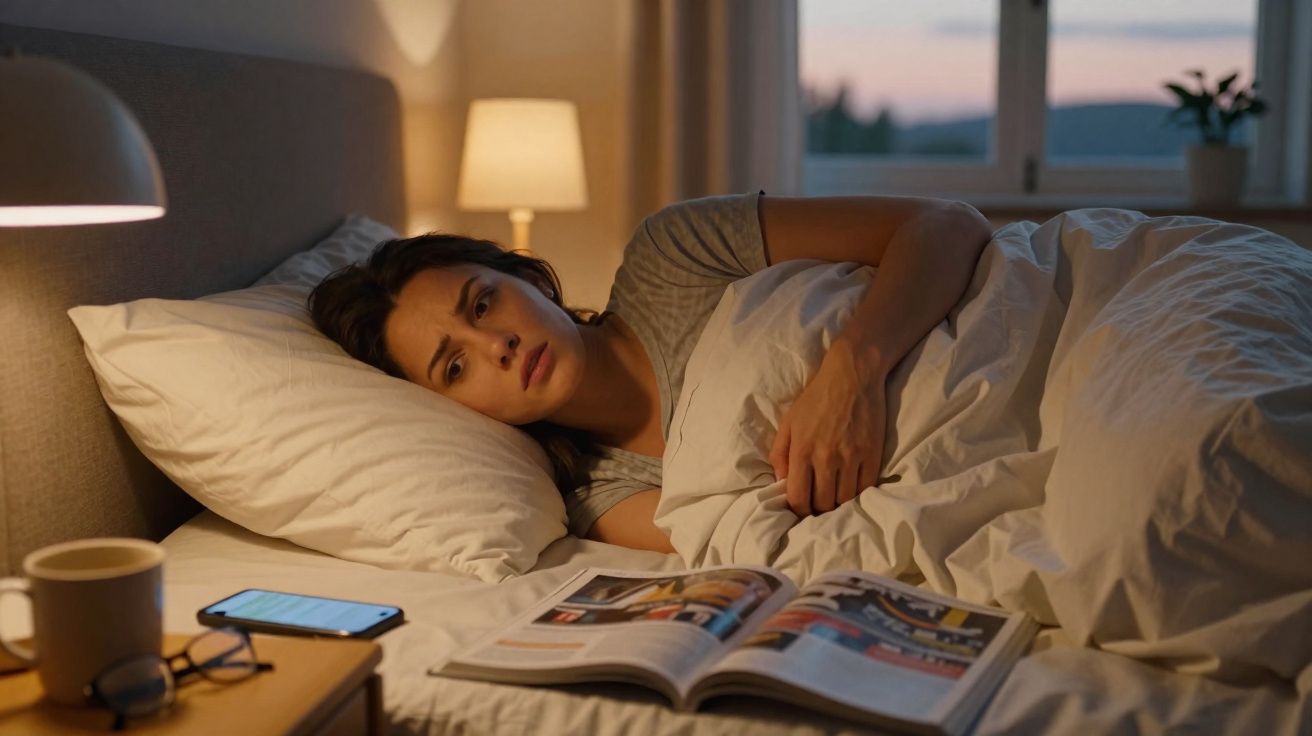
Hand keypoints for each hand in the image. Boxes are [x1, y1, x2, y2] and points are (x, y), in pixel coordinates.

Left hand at [769, 339, 886, 516]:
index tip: (801, 510)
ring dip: (838, 505)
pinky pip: (866, 488)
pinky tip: (852, 489)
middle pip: (823, 504)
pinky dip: (858, 494)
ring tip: (835, 499)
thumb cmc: (816, 398)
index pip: (798, 498)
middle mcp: (826, 458)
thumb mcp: (788, 422)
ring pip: (845, 500)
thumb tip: (781, 482)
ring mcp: (851, 457)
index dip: (798, 511)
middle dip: (818, 510)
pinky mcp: (872, 454)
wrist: (852, 375)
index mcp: (802, 451)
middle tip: (818, 506)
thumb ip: (780, 454)